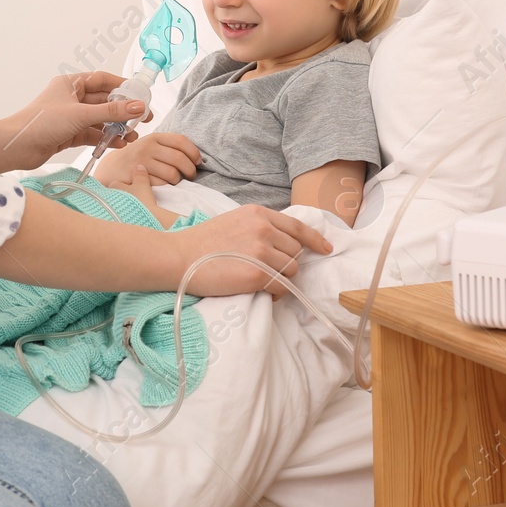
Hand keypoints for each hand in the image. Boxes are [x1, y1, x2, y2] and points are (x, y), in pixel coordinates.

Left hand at [0, 71, 150, 171]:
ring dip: (115, 127)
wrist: (16, 147)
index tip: (140, 95)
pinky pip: (92, 133)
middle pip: (104, 101)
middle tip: (142, 119)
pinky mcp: (68, 134)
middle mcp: (71, 98)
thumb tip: (137, 106)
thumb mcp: (81, 114)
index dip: (123, 87)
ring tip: (131, 136)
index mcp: (71, 84)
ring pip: (99, 119)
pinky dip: (105, 138)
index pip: (103, 80)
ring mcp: (70, 117)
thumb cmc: (40, 123)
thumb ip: (111, 111)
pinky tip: (118, 144)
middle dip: (123, 111)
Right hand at [95, 132, 199, 188]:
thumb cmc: (136, 158)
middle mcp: (147, 147)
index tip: (197, 161)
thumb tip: (195, 156)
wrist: (111, 169)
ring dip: (179, 180)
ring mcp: (141, 162)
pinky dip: (166, 187)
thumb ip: (168, 147)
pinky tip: (164, 186)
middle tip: (191, 176)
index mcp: (154, 137)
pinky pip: (161, 184)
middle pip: (179, 158)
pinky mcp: (137, 177)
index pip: (181, 141)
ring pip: (172, 173)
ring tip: (177, 181)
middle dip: (190, 170)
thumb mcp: (150, 146)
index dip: (194, 152)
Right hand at [167, 204, 333, 297]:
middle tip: (265, 272)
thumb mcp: (234, 222)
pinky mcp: (257, 274)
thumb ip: (259, 228)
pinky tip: (258, 290)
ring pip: (292, 270)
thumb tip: (282, 245)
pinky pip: (282, 287)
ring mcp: (261, 251)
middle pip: (296, 252)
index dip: (315, 239)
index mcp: (258, 214)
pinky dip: (274, 293)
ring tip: (259, 281)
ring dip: (281, 279)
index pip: (297, 227)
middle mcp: (264, 228)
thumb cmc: (202, 243)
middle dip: (286, 264)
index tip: (326, 248)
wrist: (179, 256)